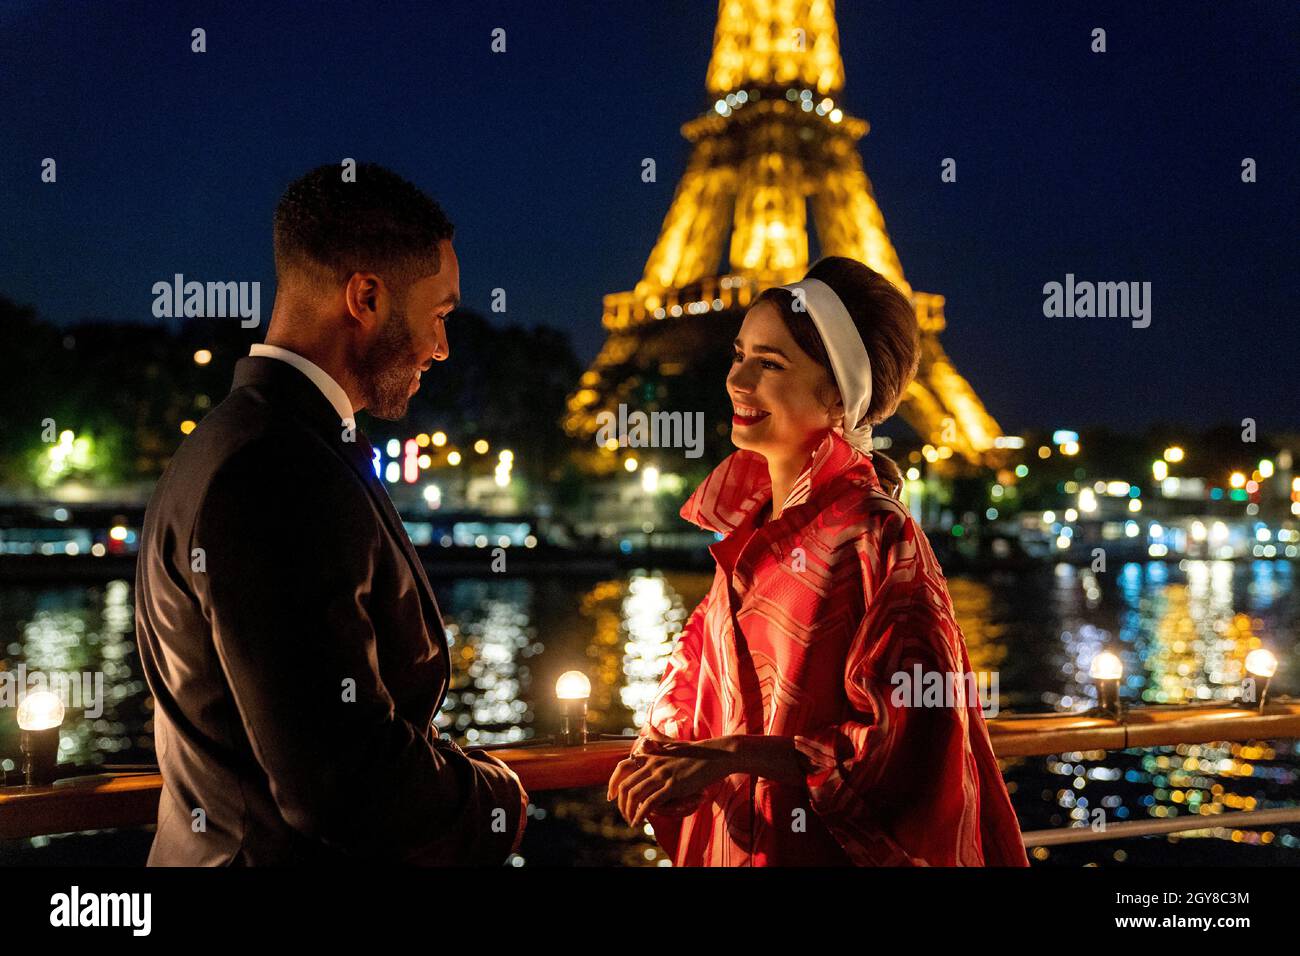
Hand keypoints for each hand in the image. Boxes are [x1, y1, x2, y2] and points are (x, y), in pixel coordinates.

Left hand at [607, 727, 734, 828]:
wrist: (716, 755)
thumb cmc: (697, 751)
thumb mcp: (674, 743)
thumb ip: (659, 739)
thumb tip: (649, 728)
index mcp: (652, 756)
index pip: (622, 767)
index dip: (613, 782)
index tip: (611, 796)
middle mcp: (653, 764)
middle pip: (625, 784)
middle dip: (620, 802)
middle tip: (623, 814)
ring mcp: (662, 774)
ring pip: (635, 794)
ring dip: (629, 811)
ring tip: (631, 821)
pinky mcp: (673, 785)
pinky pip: (650, 802)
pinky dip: (641, 814)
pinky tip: (638, 822)